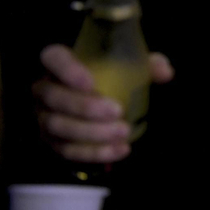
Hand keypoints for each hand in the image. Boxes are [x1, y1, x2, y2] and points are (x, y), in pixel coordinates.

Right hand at [32, 45, 173, 163]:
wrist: (97, 105)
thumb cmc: (112, 78)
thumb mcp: (131, 66)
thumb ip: (148, 64)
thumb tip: (165, 72)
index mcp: (59, 62)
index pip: (52, 57)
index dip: (67, 69)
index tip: (91, 82)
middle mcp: (44, 89)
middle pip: (54, 97)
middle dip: (85, 107)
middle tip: (117, 111)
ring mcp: (44, 117)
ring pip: (58, 126)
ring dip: (91, 132)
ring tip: (123, 132)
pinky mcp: (52, 142)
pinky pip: (67, 150)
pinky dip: (94, 153)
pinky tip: (120, 150)